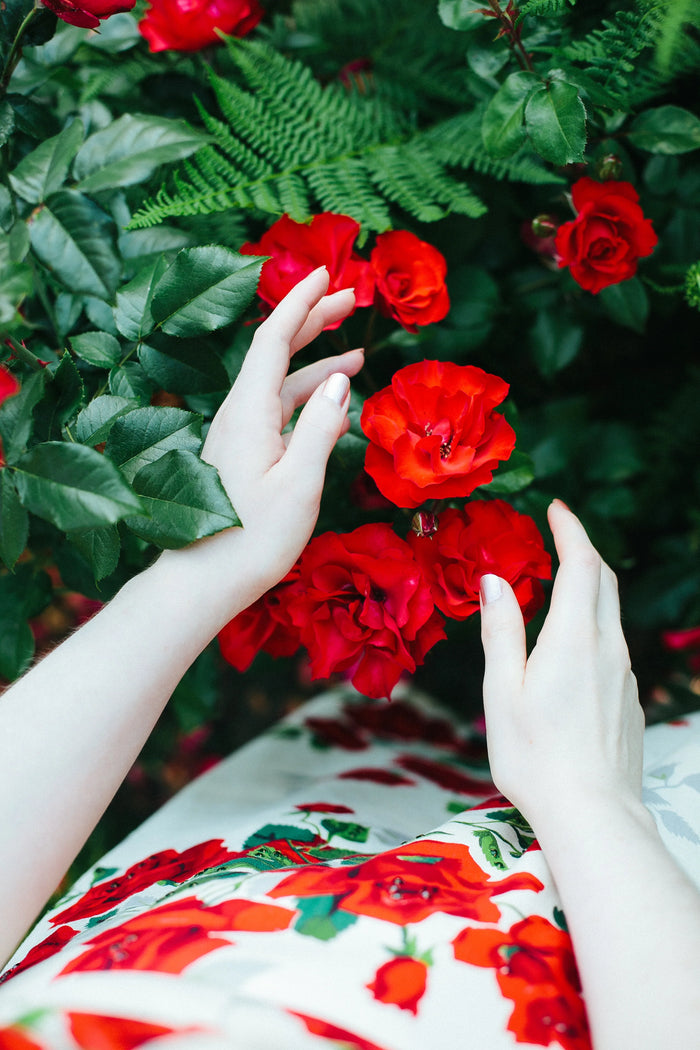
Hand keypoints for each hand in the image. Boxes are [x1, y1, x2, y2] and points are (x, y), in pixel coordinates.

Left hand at [193, 266, 362, 594]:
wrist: (205, 580)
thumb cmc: (253, 539)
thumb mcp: (299, 486)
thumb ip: (320, 429)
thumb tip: (342, 380)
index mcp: (248, 412)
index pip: (273, 338)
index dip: (301, 301)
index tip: (328, 272)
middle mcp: (237, 414)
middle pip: (275, 351)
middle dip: (313, 320)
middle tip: (351, 298)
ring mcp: (237, 434)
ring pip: (279, 382)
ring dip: (316, 362)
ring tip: (358, 352)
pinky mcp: (241, 454)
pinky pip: (277, 409)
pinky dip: (307, 396)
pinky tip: (331, 404)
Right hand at [479, 499, 643, 825]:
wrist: (593, 814)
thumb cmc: (535, 756)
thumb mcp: (502, 691)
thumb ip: (501, 630)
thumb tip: (493, 581)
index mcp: (573, 638)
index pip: (581, 564)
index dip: (570, 530)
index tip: (555, 508)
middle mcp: (608, 647)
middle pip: (603, 581)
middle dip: (582, 550)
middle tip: (557, 536)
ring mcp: (624, 674)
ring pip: (610, 613)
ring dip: (588, 588)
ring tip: (557, 588)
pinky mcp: (629, 699)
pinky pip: (613, 646)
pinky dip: (593, 625)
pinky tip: (570, 649)